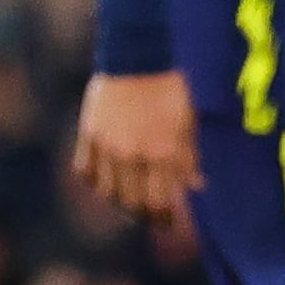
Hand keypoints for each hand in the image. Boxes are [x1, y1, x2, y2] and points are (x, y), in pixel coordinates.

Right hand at [70, 70, 200, 231]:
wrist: (136, 59)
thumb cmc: (170, 90)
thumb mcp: (188, 122)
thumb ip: (190, 157)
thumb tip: (198, 186)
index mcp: (162, 153)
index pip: (160, 201)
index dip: (166, 219)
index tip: (173, 225)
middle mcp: (132, 155)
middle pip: (133, 203)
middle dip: (146, 216)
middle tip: (155, 219)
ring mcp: (107, 147)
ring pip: (108, 192)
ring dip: (121, 204)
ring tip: (132, 206)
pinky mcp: (88, 136)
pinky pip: (87, 172)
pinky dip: (96, 183)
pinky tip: (107, 186)